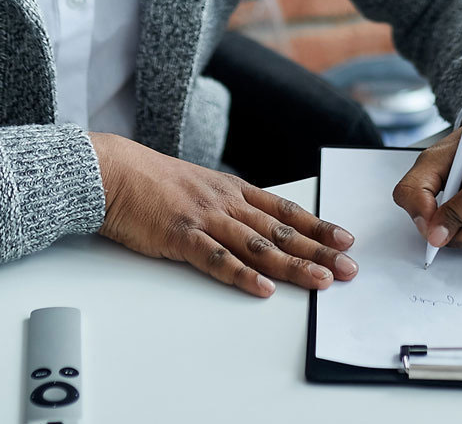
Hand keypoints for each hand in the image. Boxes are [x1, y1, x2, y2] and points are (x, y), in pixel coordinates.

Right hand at [88, 133, 356, 297]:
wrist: (111, 173)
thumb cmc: (149, 181)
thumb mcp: (197, 186)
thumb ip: (224, 205)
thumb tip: (251, 223)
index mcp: (231, 191)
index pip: (285, 210)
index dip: (318, 225)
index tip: (346, 238)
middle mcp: (225, 203)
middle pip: (282, 231)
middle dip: (320, 250)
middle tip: (350, 267)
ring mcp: (205, 219)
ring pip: (259, 246)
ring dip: (293, 265)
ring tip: (322, 279)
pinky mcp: (181, 237)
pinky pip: (217, 260)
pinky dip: (242, 276)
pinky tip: (263, 289)